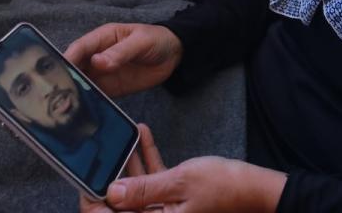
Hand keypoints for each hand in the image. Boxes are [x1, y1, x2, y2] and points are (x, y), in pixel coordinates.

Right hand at [64, 23, 182, 97]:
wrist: (174, 55)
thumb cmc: (156, 40)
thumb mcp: (140, 42)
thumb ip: (120, 52)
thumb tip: (97, 62)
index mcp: (102, 38)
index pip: (80, 48)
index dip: (67, 59)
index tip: (57, 72)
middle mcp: (97, 56)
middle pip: (75, 67)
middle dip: (65, 79)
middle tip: (56, 95)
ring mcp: (103, 73)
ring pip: (82, 83)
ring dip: (74, 93)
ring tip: (65, 107)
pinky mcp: (111, 88)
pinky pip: (96, 96)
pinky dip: (88, 103)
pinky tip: (82, 112)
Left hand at [80, 125, 286, 212]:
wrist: (257, 189)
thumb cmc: (225, 188)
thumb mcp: (178, 182)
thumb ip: (143, 188)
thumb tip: (110, 193)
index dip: (93, 201)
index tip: (84, 177)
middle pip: (120, 205)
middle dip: (110, 176)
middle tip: (100, 149)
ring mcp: (166, 211)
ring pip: (136, 190)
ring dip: (129, 162)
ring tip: (121, 135)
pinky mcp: (176, 200)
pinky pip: (154, 182)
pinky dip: (148, 160)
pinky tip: (144, 136)